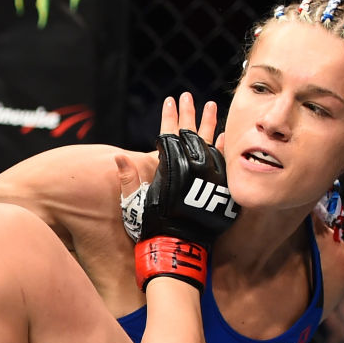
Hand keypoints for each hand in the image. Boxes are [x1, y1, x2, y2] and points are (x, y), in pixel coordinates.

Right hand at [121, 94, 236, 246]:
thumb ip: (129, 178)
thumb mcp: (135, 201)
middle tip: (188, 97)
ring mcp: (208, 175)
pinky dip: (223, 147)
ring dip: (209, 123)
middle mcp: (191, 166)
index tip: (170, 101)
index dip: (169, 117)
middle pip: (190, 133)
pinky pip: (224, 161)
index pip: (169, 134)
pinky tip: (224, 135)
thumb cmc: (153, 225)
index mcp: (170, 166)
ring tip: (211, 106)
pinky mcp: (220, 186)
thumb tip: (119, 158)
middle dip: (188, 114)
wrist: (177, 246)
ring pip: (210, 142)